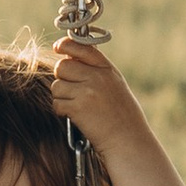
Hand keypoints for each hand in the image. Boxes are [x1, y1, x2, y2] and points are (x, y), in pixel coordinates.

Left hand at [45, 38, 150, 152]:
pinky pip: (57, 103)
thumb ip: (96, 71)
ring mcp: (87, 92)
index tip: (58, 48)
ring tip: (77, 107)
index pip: (81, 47)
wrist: (128, 140)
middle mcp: (97, 77)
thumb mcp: (115, 85)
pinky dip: (62, 111)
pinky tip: (75, 116)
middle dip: (62, 78)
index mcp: (107, 69)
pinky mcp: (78, 108)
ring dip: (61, 97)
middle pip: (62, 66)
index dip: (65, 45)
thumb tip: (69, 57)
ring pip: (57, 86)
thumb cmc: (121, 115)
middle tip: (71, 90)